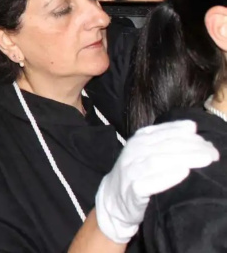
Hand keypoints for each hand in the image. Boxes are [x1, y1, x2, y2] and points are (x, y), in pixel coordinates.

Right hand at [95, 119, 219, 243]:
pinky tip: (183, 173)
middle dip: (192, 147)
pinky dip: (167, 177)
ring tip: (205, 160)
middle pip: (165, 145)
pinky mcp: (132, 190)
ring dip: (184, 158)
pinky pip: (149, 182)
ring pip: (158, 160)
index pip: (166, 133)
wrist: (113, 198)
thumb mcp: (148, 150)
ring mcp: (131, 170)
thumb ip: (167, 138)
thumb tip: (191, 126)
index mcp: (139, 139)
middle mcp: (133, 151)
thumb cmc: (138, 173)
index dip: (189, 136)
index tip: (209, 143)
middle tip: (213, 154)